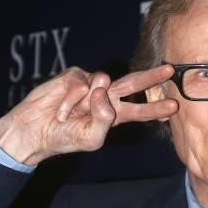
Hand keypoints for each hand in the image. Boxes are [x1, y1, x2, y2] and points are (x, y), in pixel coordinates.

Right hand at [0, 64, 177, 164]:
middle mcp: (106, 97)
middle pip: (133, 84)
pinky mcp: (74, 76)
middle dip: (151, 77)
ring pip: (103, 83)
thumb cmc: (65, 137)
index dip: (155, 108)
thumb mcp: (91, 138)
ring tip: (71, 116)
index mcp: (115, 115)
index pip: (139, 111)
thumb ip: (104, 120)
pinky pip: (80, 85)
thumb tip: (105, 92)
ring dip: (87, 102)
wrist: (35, 131)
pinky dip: (69, 101)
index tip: (172, 106)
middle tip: (168, 69)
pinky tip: (60, 112)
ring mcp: (91, 85)